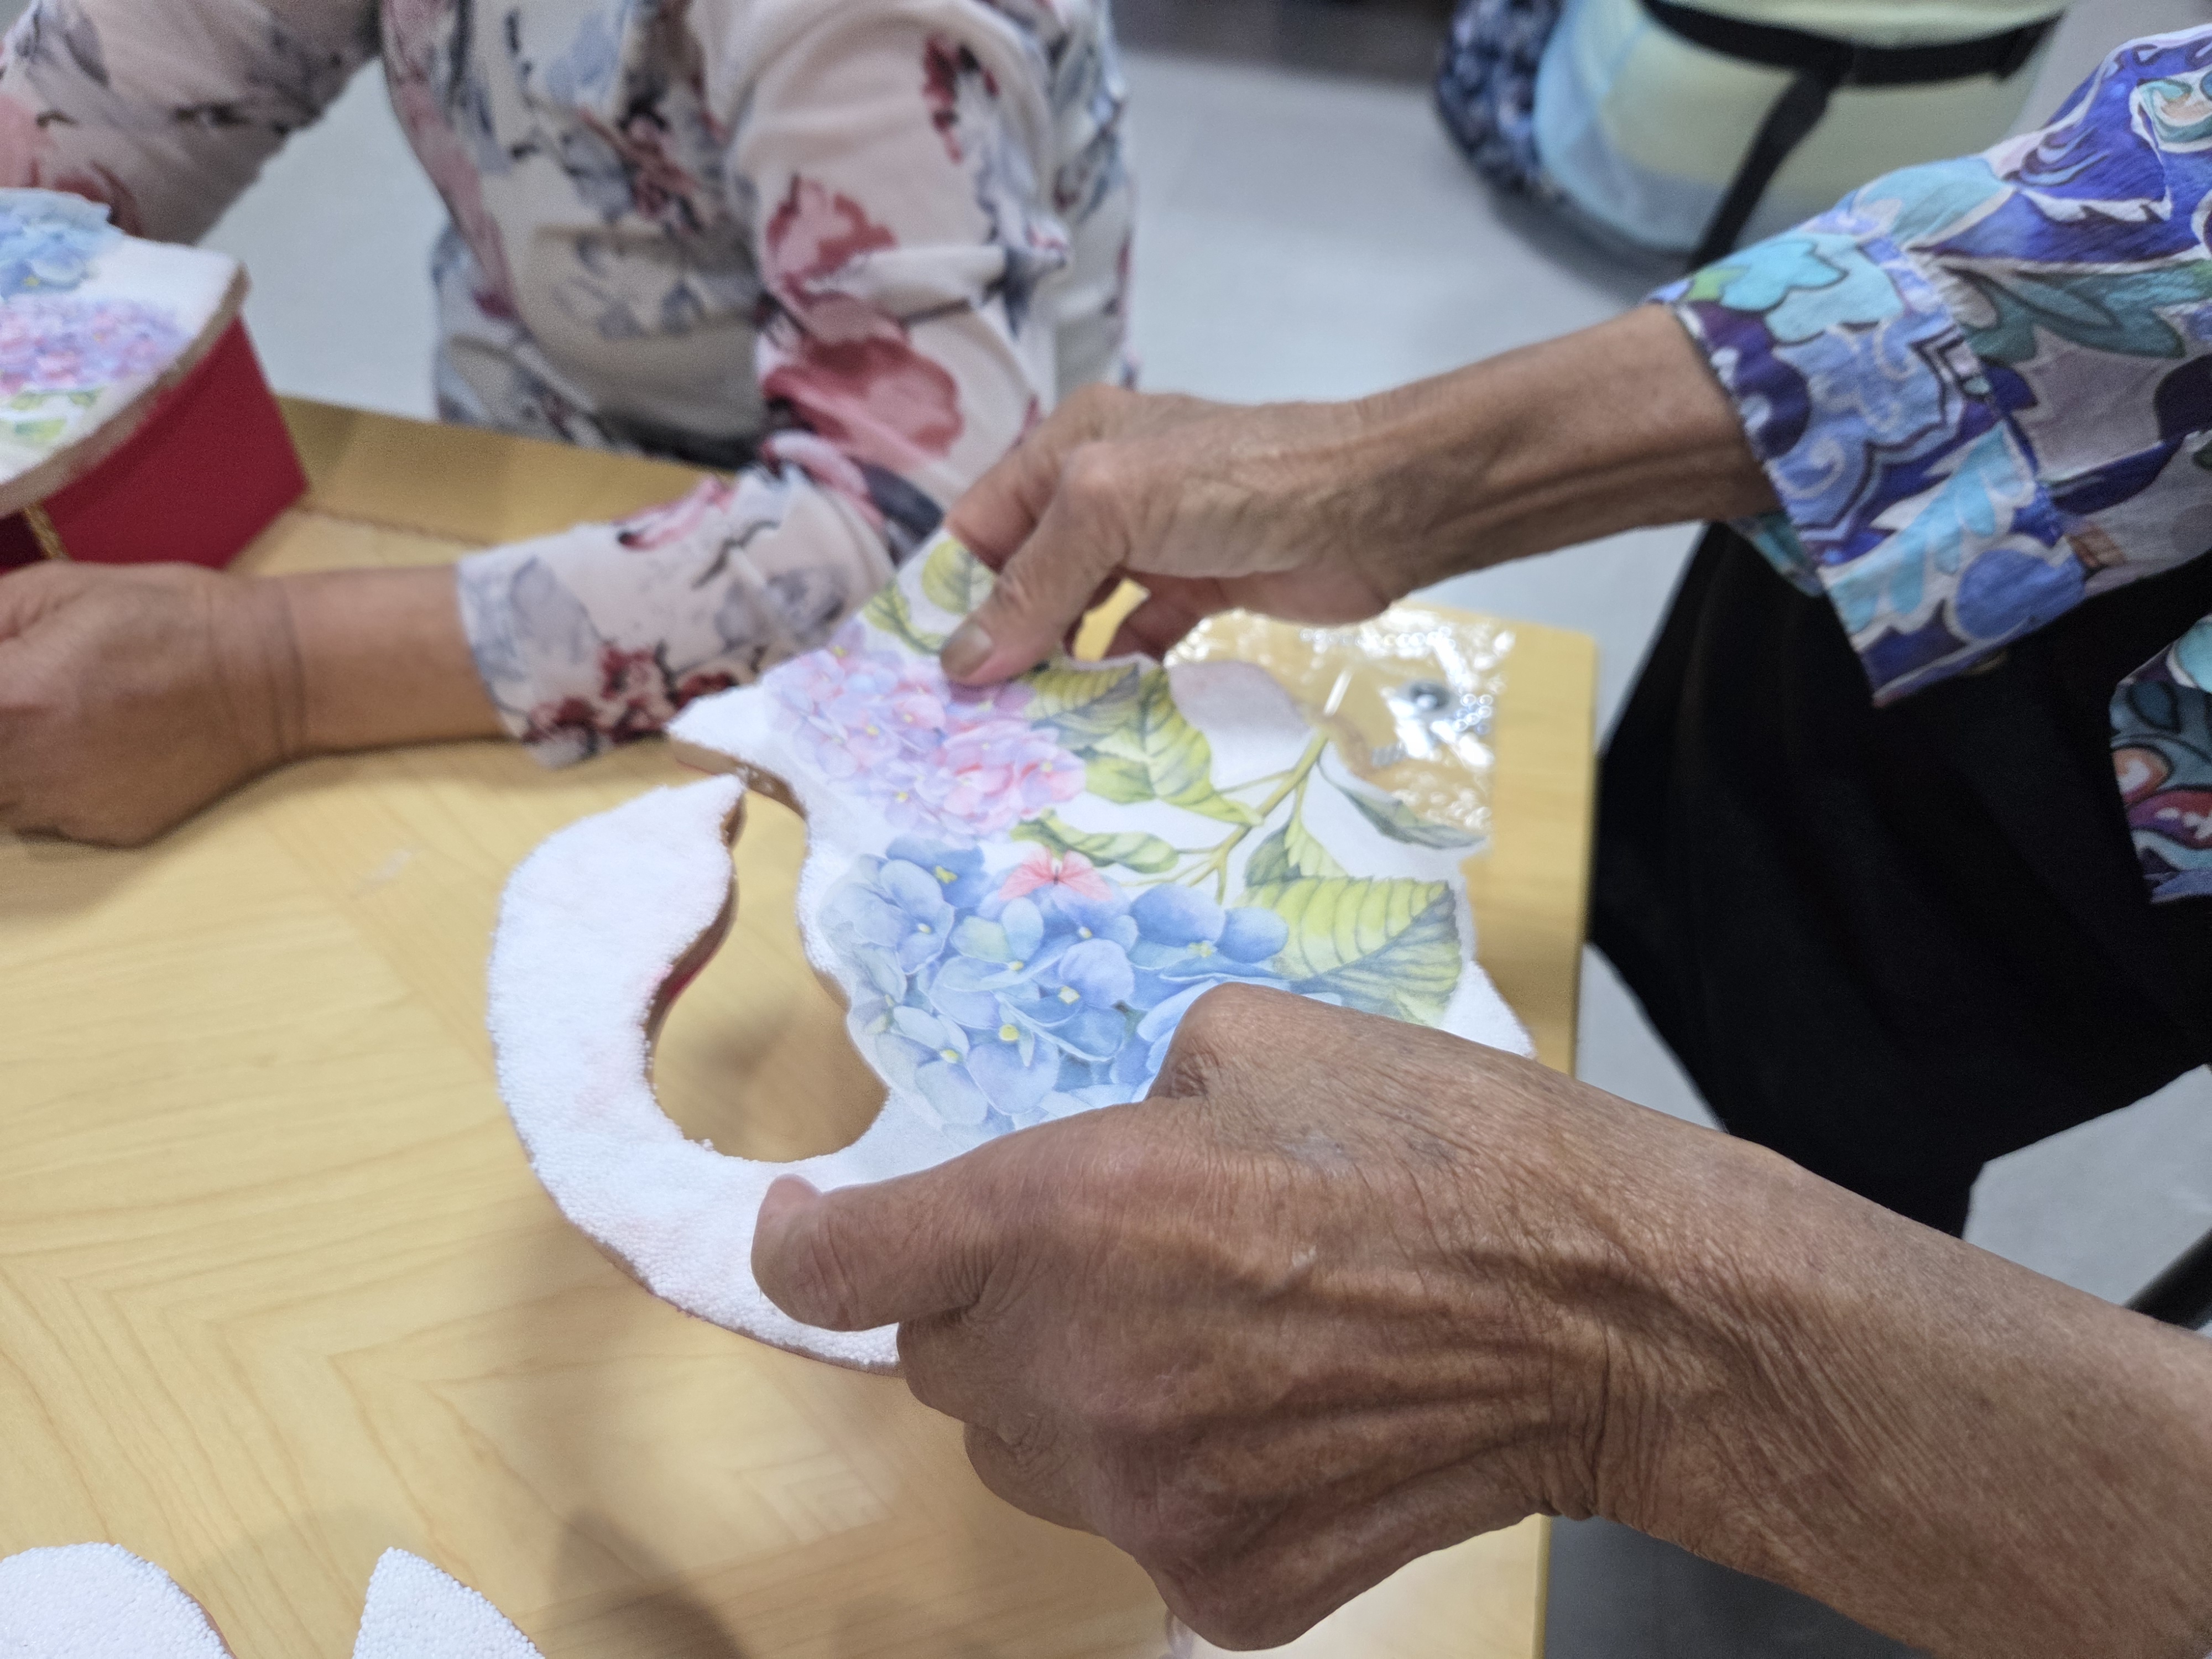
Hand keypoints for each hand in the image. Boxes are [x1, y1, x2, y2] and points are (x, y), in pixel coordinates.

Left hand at [0, 561, 302, 843]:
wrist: (271, 674)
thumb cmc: (168, 618)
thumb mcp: (54, 588)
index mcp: (8, 696)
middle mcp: (27, 766)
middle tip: (18, 698)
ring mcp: (68, 806)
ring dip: (3, 762)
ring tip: (47, 719)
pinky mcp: (106, 830)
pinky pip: (42, 817)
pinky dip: (44, 787)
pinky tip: (85, 746)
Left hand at [755, 985, 2211, 1657]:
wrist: (1613, 1310)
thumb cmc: (1442, 1140)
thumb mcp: (1254, 1041)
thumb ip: (1116, 1106)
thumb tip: (1064, 1177)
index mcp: (1062, 1211)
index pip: (835, 1267)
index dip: (800, 1243)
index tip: (806, 1222)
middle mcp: (1074, 1372)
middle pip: (934, 1364)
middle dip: (986, 1302)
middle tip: (1104, 1257)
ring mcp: (1144, 1502)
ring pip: (1023, 1454)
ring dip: (1065, 1392)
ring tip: (1205, 1337)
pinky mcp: (1219, 1590)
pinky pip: (1135, 1526)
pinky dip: (1170, 1472)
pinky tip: (1279, 1417)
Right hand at [939, 306, 1774, 683]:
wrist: (1377, 505)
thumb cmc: (1240, 481)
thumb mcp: (1113, 510)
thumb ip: (1036, 585)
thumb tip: (961, 664)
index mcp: (1069, 449)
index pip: (980, 527)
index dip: (951, 596)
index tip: (922, 675)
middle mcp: (1104, 494)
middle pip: (1025, 577)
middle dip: (999, 642)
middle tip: (967, 724)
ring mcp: (1154, 545)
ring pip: (1079, 616)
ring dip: (1054, 669)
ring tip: (1022, 733)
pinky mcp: (1200, 592)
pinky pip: (1138, 642)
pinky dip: (1118, 678)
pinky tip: (1098, 721)